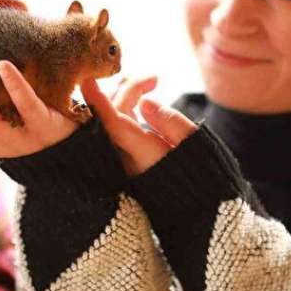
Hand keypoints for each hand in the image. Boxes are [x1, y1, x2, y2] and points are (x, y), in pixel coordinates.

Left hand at [81, 78, 196, 175]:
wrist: (197, 211)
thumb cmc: (202, 177)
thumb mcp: (195, 146)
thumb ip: (171, 122)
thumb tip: (145, 102)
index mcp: (143, 154)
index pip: (113, 124)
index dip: (98, 101)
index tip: (87, 80)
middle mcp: (127, 158)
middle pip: (114, 114)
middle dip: (128, 88)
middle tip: (155, 79)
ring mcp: (125, 159)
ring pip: (113, 120)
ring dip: (126, 96)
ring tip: (150, 83)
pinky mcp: (128, 159)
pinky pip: (118, 128)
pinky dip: (126, 109)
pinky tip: (141, 101)